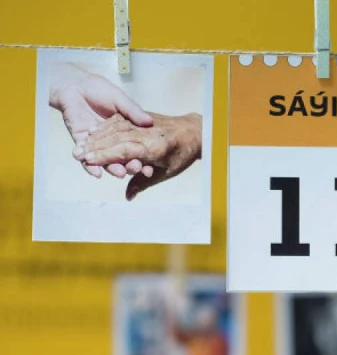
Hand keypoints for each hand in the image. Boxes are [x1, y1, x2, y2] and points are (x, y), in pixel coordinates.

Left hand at [49, 63, 153, 177]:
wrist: (74, 85)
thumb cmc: (99, 89)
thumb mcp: (121, 100)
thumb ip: (133, 111)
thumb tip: (150, 122)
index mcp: (125, 131)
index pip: (136, 147)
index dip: (143, 158)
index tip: (150, 166)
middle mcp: (112, 140)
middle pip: (123, 158)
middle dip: (130, 166)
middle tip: (136, 168)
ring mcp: (97, 144)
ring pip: (106, 161)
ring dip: (113, 169)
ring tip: (120, 173)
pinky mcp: (81, 143)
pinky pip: (86, 160)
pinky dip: (91, 168)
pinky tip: (97, 173)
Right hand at [80, 113, 201, 199]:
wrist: (196, 130)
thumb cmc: (183, 155)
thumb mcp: (167, 172)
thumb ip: (144, 183)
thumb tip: (128, 197)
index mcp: (156, 148)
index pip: (125, 152)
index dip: (106, 156)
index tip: (89, 161)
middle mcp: (149, 134)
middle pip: (117, 140)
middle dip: (96, 147)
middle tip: (77, 155)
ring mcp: (144, 122)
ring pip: (115, 128)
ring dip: (97, 137)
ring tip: (81, 146)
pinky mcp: (142, 114)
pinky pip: (120, 120)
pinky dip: (105, 128)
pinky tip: (92, 133)